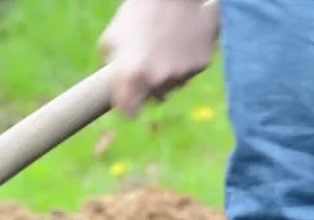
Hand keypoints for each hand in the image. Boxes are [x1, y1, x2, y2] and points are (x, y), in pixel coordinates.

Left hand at [99, 0, 219, 117]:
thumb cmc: (137, 13)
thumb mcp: (111, 39)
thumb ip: (112, 67)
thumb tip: (115, 85)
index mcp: (132, 76)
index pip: (129, 112)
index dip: (129, 107)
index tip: (129, 103)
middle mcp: (158, 79)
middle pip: (155, 98)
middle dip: (151, 87)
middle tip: (149, 63)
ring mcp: (182, 73)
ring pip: (175, 84)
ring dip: (170, 73)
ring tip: (165, 46)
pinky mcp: (202, 64)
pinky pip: (191, 70)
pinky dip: (187, 61)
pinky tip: (181, 41)